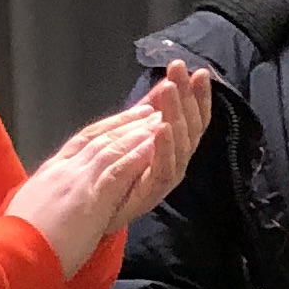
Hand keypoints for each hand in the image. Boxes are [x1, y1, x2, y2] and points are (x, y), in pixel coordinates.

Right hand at [3, 110, 163, 279]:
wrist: (12, 255)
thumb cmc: (18, 241)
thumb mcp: (31, 208)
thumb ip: (47, 195)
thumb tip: (54, 195)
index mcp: (50, 172)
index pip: (81, 141)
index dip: (105, 128)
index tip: (123, 119)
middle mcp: (64, 169)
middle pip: (99, 138)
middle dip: (126, 122)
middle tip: (149, 109)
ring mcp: (77, 181)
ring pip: (110, 148)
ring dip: (137, 133)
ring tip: (159, 119)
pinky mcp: (91, 198)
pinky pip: (118, 171)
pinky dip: (136, 156)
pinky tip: (153, 145)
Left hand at [98, 62, 211, 231]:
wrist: (90, 216)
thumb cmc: (114, 175)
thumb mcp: (132, 134)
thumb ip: (149, 111)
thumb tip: (163, 84)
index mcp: (173, 146)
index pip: (193, 117)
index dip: (198, 95)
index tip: (199, 72)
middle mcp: (176, 160)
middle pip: (191, 126)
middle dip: (188, 96)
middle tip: (182, 72)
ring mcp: (167, 176)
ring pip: (181, 144)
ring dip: (176, 114)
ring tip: (171, 90)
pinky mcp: (153, 192)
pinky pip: (164, 168)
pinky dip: (166, 147)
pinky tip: (163, 127)